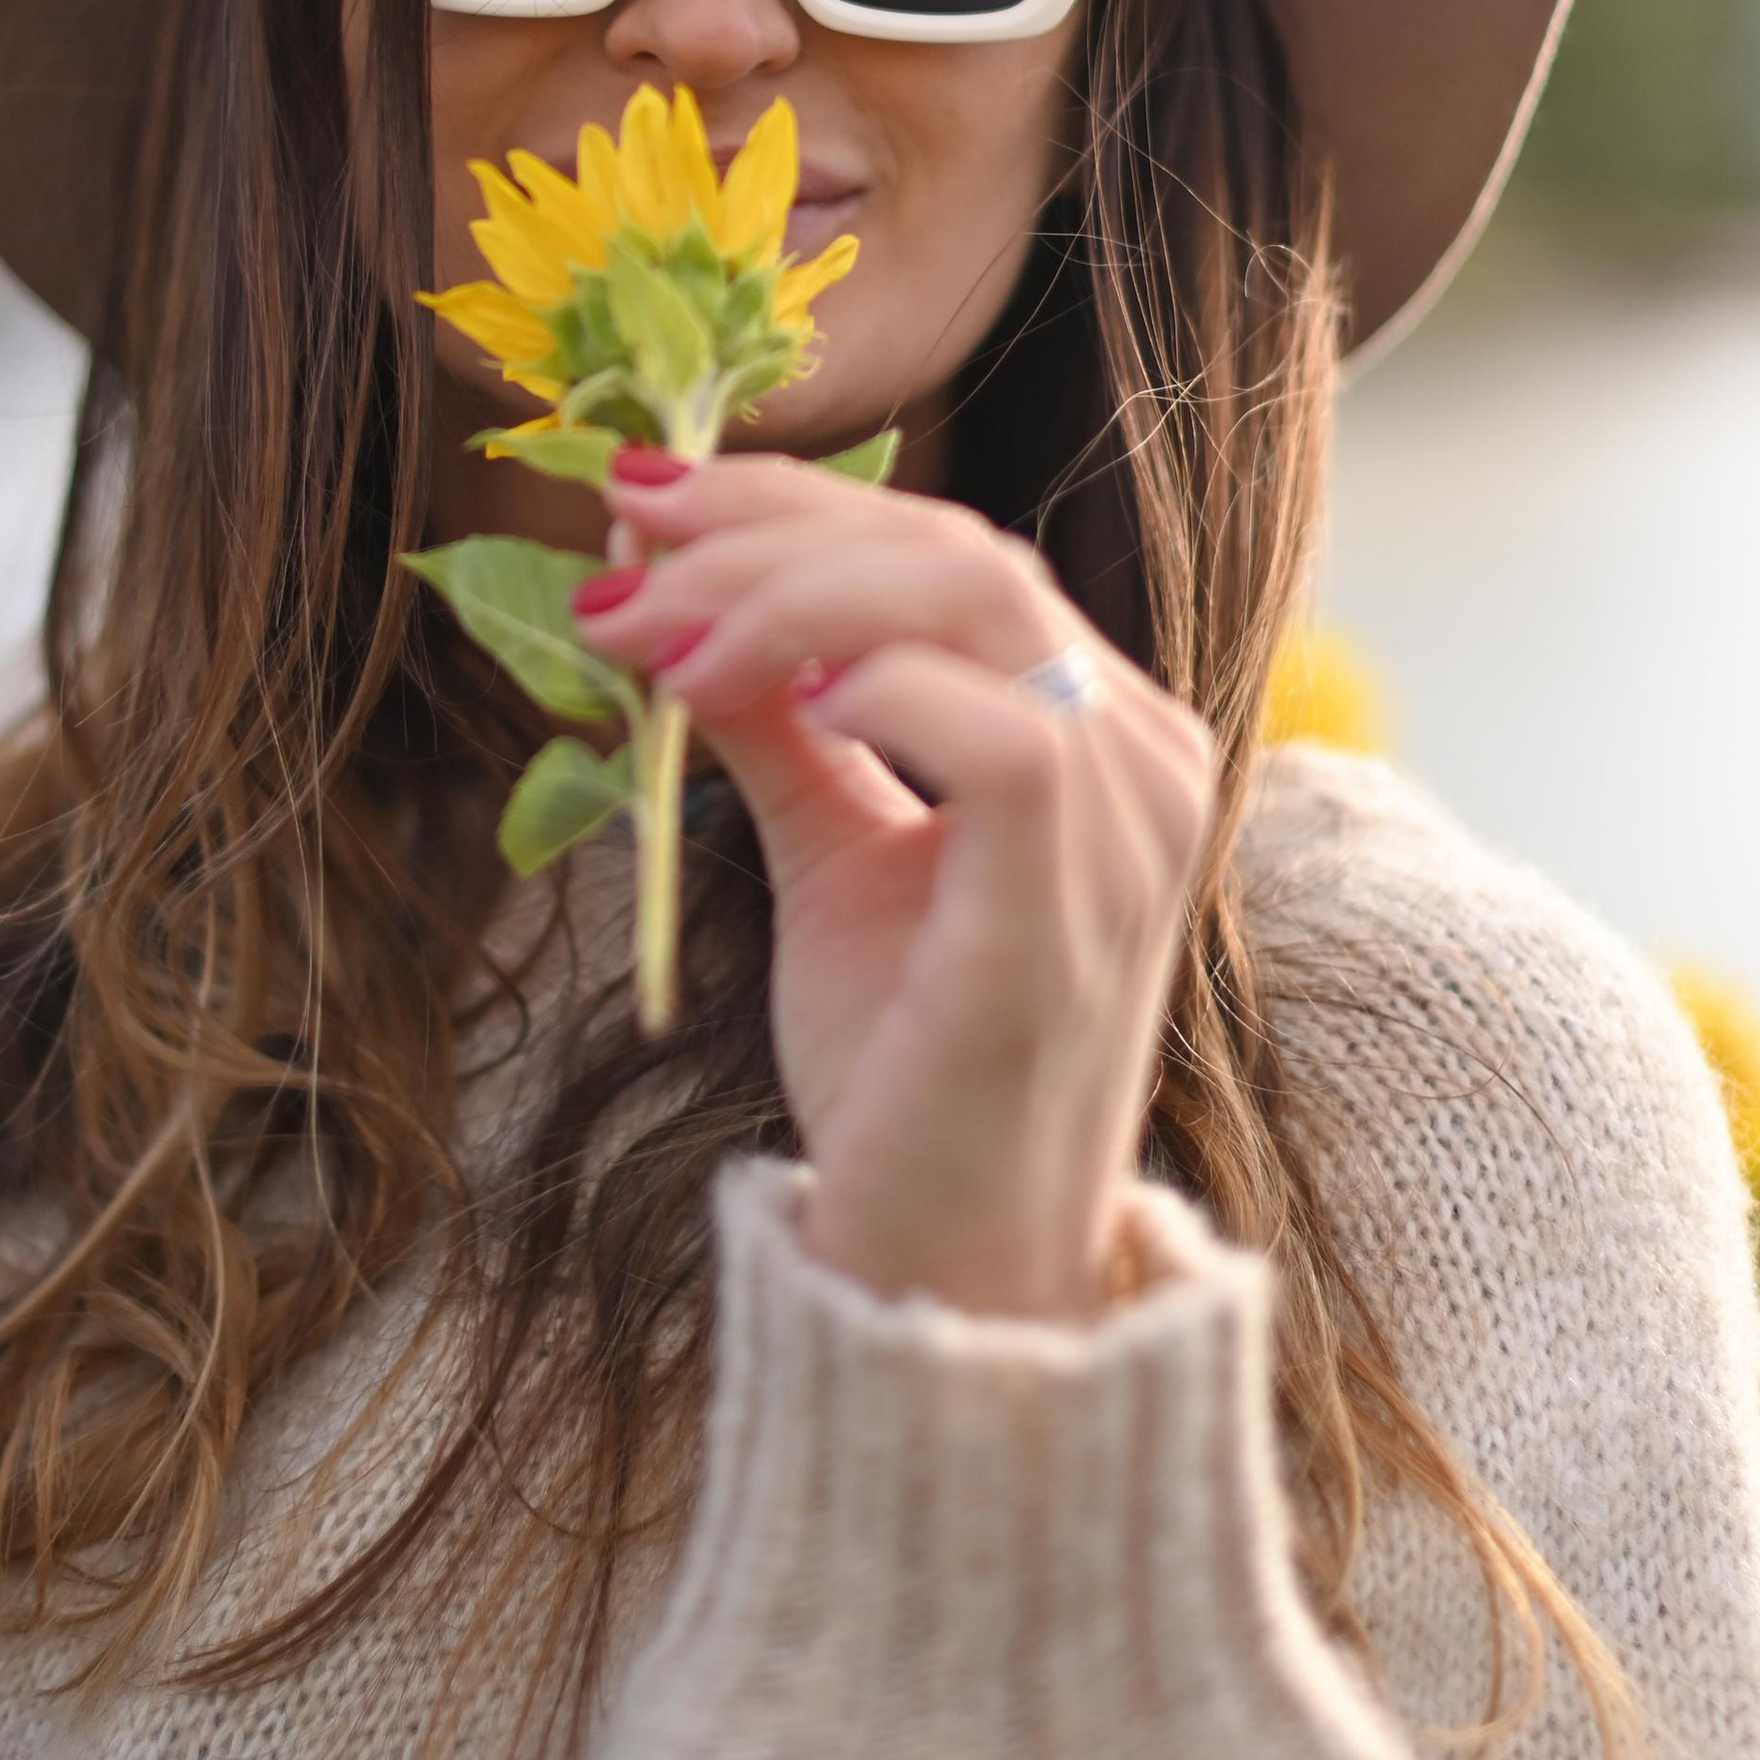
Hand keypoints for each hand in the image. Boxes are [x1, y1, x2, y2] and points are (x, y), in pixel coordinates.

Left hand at [576, 452, 1216, 1320]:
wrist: (943, 1263)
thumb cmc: (904, 1066)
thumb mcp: (829, 855)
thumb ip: (778, 726)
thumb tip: (666, 600)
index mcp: (1097, 727)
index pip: (950, 548)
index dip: (791, 501)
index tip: (638, 495)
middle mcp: (1142, 753)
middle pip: (955, 550)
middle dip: (763, 532)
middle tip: (617, 561)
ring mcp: (1129, 830)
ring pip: (975, 605)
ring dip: (784, 597)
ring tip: (652, 644)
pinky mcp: (1078, 912)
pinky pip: (1005, 738)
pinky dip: (886, 690)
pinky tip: (780, 705)